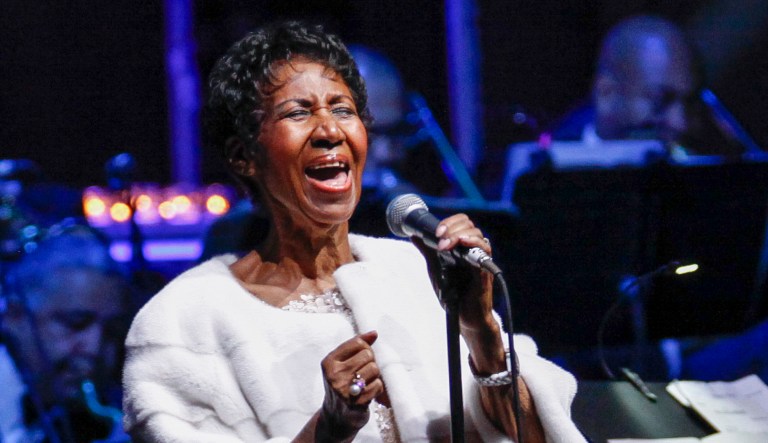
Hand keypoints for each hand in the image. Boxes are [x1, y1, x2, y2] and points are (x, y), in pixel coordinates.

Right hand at [316, 330, 384, 440]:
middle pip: (368, 355)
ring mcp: (345, 390)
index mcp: (329, 362)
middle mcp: (334, 375)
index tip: (362, 357)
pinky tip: (368, 392)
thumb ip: (356, 346)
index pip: (358, 343)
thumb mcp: (342, 363)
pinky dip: (377, 388)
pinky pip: (378, 385)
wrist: (336, 416)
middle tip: (365, 371)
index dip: (366, 348)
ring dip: (374, 376)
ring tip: (366, 382)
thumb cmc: (342, 384)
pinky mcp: (357, 402)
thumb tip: (374, 333)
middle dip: (371, 362)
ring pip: (374, 369)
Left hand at [411, 213, 494, 330]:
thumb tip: (414, 235)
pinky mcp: (485, 271)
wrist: (464, 318)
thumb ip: (427, 251)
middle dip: (452, 227)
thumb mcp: (435, 268)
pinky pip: (484, 252)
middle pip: (469, 225)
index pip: (462, 223)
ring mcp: (481, 261)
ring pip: (477, 235)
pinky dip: (474, 243)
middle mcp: (474, 251)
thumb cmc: (453, 294)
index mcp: (463, 247)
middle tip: (439, 238)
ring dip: (459, 234)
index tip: (436, 232)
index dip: (450, 222)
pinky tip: (462, 243)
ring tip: (445, 245)